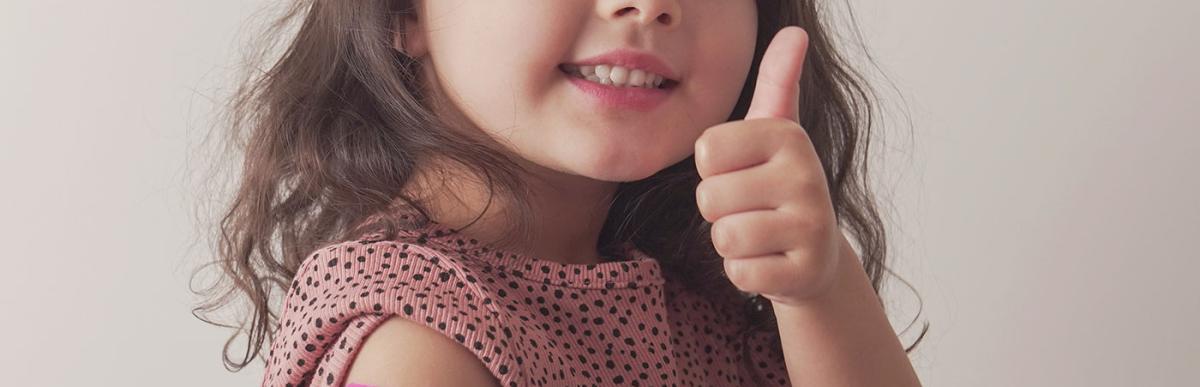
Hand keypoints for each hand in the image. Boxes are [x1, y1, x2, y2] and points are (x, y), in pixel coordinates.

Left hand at [694, 26, 843, 306]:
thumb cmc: (779, 187)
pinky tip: (771, 261)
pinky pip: (739, 274)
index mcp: (789, 136)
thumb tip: (795, 31)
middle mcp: (806, 176)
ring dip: (731, 243)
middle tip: (754, 209)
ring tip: (761, 234)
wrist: (815, 256)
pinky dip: (745, 272)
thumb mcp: (775, 132)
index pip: (706, 151)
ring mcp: (810, 227)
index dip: (714, 169)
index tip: (744, 172)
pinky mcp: (804, 272)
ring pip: (724, 237)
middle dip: (720, 210)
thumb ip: (778, 81)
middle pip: (710, 197)